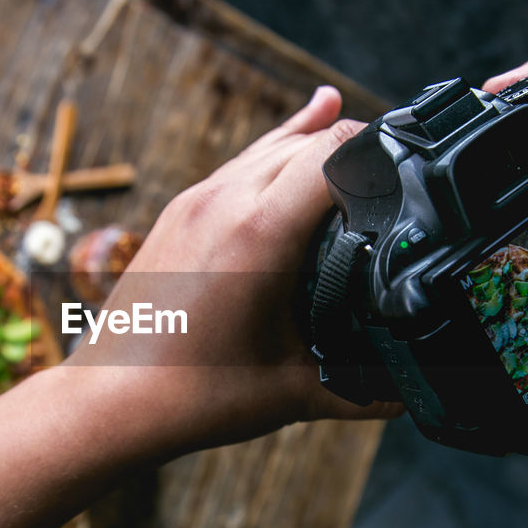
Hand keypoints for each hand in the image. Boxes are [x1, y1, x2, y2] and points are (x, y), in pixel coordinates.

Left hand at [67, 86, 400, 451]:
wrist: (111, 400)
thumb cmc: (193, 394)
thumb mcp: (296, 392)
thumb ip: (364, 391)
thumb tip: (414, 393)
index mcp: (261, 232)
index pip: (334, 152)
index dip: (382, 151)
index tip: (415, 164)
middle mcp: (225, 200)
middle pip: (308, 140)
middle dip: (358, 146)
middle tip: (402, 163)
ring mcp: (196, 201)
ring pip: (270, 145)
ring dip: (316, 140)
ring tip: (364, 129)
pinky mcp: (179, 211)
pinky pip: (239, 162)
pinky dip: (277, 149)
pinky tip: (301, 127)